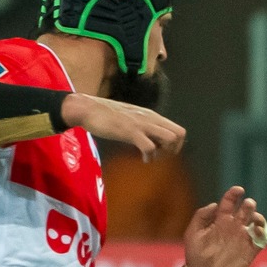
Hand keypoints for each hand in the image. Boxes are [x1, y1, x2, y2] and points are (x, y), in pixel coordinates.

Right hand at [62, 92, 185, 160]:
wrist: (87, 108)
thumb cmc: (106, 115)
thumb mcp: (131, 119)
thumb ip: (143, 126)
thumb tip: (151, 141)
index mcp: (151, 116)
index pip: (178, 130)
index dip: (176, 144)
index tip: (163, 151)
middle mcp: (150, 118)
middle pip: (180, 134)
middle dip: (174, 149)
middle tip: (159, 155)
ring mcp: (141, 124)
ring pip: (170, 138)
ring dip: (164, 152)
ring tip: (151, 156)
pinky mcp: (130, 131)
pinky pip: (150, 146)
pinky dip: (150, 156)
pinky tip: (143, 159)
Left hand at [184, 186, 266, 266]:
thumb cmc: (195, 255)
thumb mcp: (192, 233)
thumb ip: (201, 217)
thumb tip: (215, 204)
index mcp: (220, 221)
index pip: (229, 203)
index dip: (234, 194)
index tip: (239, 190)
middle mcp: (233, 227)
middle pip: (245, 211)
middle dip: (248, 205)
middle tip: (248, 204)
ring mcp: (242, 238)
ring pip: (256, 223)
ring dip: (259, 218)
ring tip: (255, 219)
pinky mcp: (250, 251)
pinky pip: (261, 239)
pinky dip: (263, 233)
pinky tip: (257, 231)